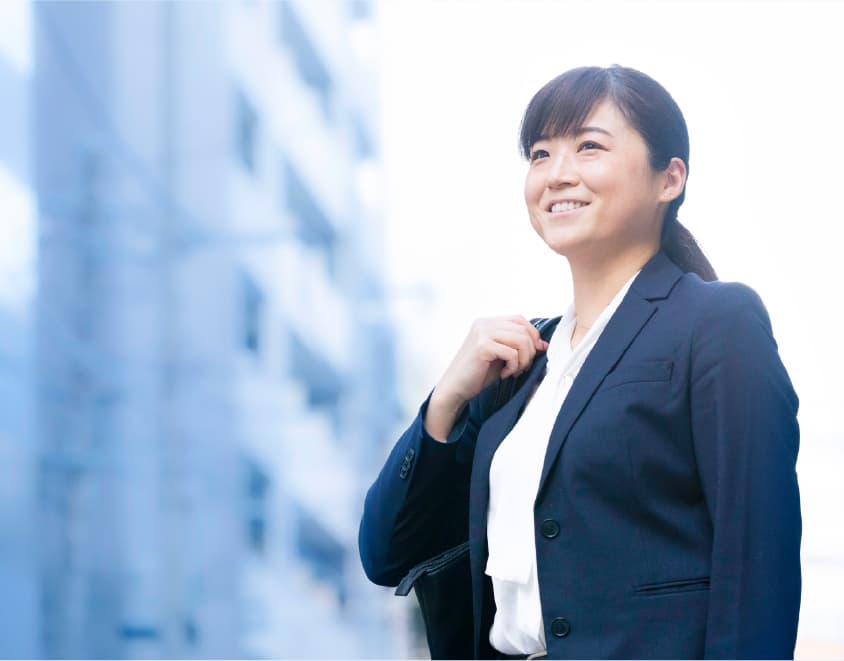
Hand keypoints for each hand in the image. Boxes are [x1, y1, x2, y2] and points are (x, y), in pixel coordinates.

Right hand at [425, 316, 548, 440]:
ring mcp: (482, 333)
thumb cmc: (477, 374)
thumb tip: (544, 344)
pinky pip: (512, 353)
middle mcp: (484, 324)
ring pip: (521, 340)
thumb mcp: (501, 357)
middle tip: (522, 368)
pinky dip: (514, 366)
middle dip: (529, 351)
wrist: (454, 388)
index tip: (533, 353)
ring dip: (523, 360)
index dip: (532, 335)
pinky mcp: (482, 346)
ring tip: (513, 371)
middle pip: (523, 330)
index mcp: (487, 323)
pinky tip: (504, 374)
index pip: (520, 319)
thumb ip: (519, 347)